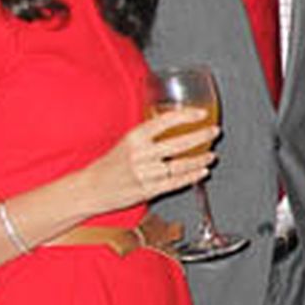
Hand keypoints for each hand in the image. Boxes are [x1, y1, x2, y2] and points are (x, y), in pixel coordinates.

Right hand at [78, 109, 218, 214]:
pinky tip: (202, 171)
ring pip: (180, 165)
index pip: (165, 121)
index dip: (186, 116)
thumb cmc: (110, 164)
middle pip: (178, 143)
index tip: (201, 113)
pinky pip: (175, 183)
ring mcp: (144, 174)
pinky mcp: (147, 190)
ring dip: (200, 159)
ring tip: (211, 155)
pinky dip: (191, 177)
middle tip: (214, 131)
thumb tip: (175, 122)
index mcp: (134, 137)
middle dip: (201, 136)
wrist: (90, 189)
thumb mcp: (126, 142)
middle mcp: (140, 155)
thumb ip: (149, 134)